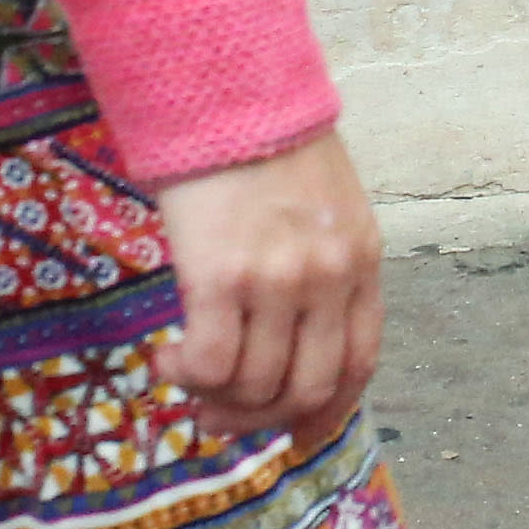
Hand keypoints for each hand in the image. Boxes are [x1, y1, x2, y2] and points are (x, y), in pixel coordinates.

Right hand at [150, 128, 382, 455]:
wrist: (223, 92)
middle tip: (221, 415)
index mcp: (361, 262)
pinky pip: (210, 363)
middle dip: (262, 419)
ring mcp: (277, 281)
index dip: (325, 413)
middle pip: (306, 389)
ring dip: (216, 400)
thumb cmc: (265, 146)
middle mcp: (328, 279)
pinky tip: (167, 356)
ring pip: (255, 385)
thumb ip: (322, 270)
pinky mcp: (220, 277)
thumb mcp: (325, 209)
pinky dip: (185, 375)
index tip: (294, 436)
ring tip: (185, 377)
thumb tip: (295, 339)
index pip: (358, 364)